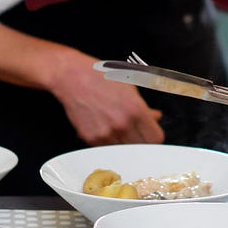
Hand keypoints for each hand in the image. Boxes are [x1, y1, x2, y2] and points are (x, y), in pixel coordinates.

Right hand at [47, 51, 164, 145]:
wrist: (71, 76)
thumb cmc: (99, 76)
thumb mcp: (128, 86)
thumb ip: (144, 106)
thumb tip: (155, 117)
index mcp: (135, 109)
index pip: (156, 138)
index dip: (153, 135)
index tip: (149, 132)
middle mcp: (122, 124)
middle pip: (142, 148)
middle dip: (141, 140)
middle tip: (134, 131)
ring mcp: (106, 134)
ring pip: (124, 151)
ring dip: (124, 142)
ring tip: (116, 127)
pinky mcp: (91, 138)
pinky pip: (106, 147)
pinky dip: (107, 141)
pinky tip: (103, 126)